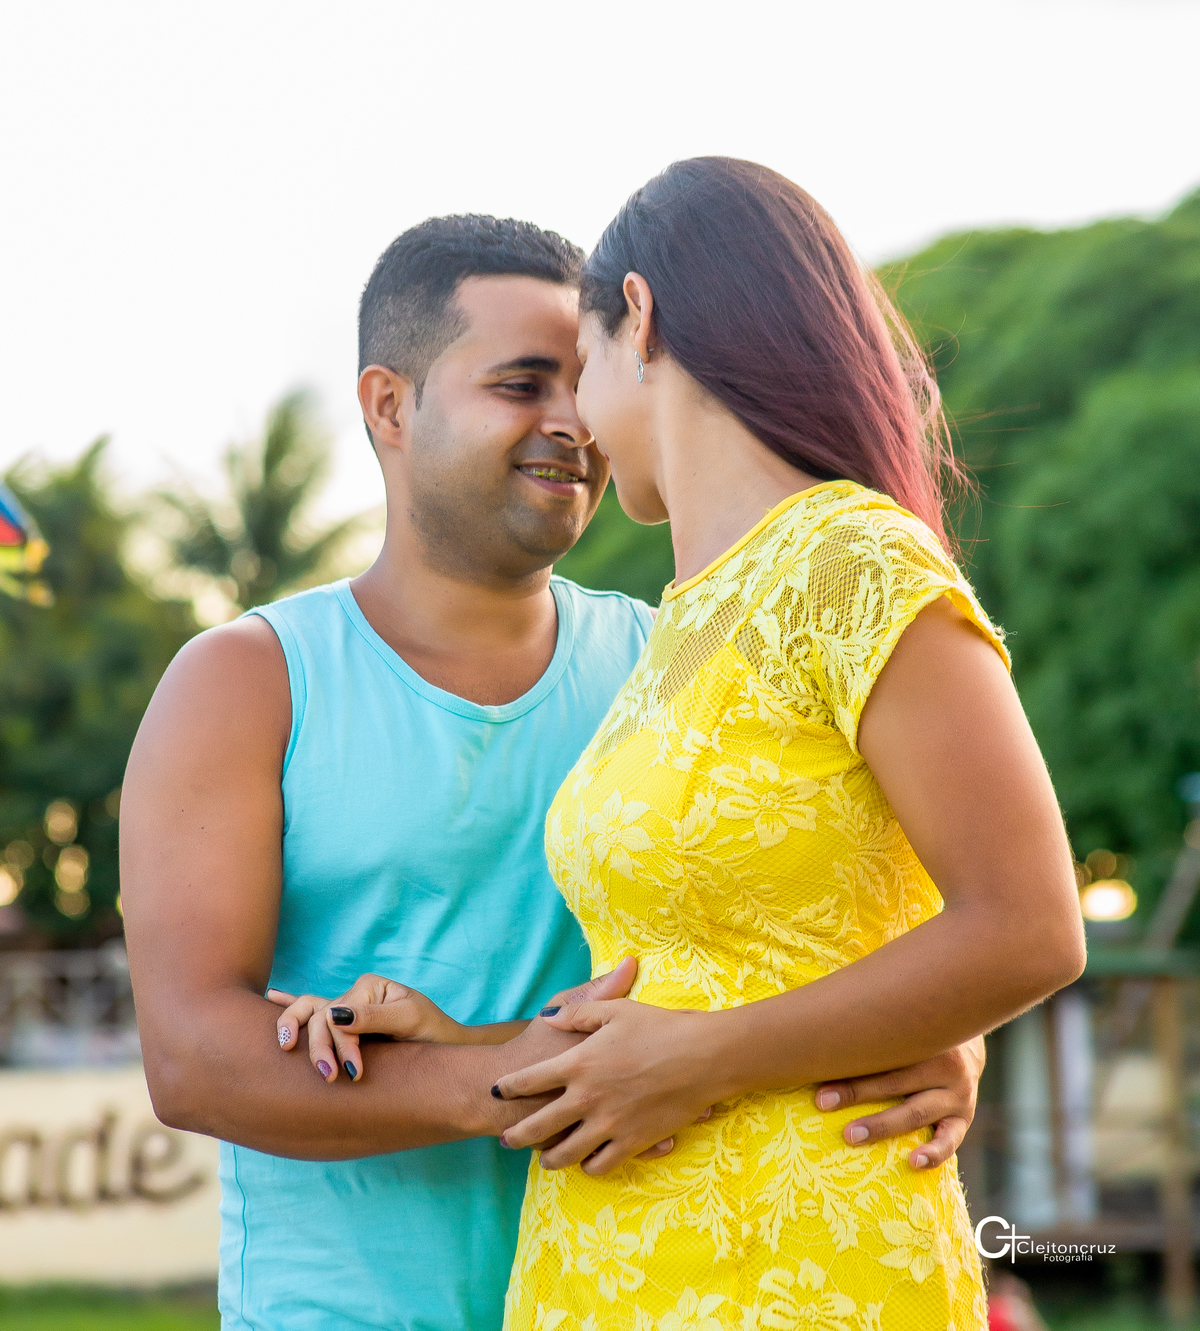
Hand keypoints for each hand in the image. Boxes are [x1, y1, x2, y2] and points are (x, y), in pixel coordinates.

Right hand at [269, 974, 467, 1083]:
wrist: (446, 1047)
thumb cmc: (433, 1033)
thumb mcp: (409, 1020)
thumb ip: (373, 1017)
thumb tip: (335, 1014)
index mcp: (368, 987)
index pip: (338, 1015)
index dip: (341, 1045)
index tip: (354, 1073)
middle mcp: (354, 994)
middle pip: (319, 1017)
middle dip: (319, 1047)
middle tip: (330, 1077)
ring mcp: (348, 1009)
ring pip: (310, 1016)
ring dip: (297, 1033)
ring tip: (286, 1050)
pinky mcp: (347, 1026)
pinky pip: (313, 1012)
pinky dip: (291, 1005)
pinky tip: (271, 998)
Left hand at [494, 998, 716, 1174]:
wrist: (703, 1056)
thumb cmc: (659, 1026)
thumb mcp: (615, 1010)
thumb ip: (578, 1012)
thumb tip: (550, 1017)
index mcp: (579, 1062)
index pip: (530, 1081)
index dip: (509, 1087)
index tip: (497, 1091)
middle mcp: (587, 1097)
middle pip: (538, 1126)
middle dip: (517, 1135)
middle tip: (506, 1140)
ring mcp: (608, 1124)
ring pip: (566, 1154)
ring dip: (549, 1159)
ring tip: (543, 1160)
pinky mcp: (632, 1142)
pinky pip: (601, 1165)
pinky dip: (589, 1166)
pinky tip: (586, 1163)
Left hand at [813, 1035, 985, 1168]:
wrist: (966, 1033)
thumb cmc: (919, 1026)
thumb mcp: (907, 1018)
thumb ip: (878, 1020)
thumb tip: (825, 1017)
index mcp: (929, 1036)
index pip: (886, 1050)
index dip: (852, 1060)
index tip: (818, 1069)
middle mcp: (946, 1065)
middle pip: (895, 1081)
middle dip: (856, 1091)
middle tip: (822, 1101)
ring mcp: (958, 1093)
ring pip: (916, 1111)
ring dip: (882, 1124)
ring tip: (851, 1135)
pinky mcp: (964, 1118)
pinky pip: (950, 1139)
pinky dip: (934, 1153)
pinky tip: (914, 1162)